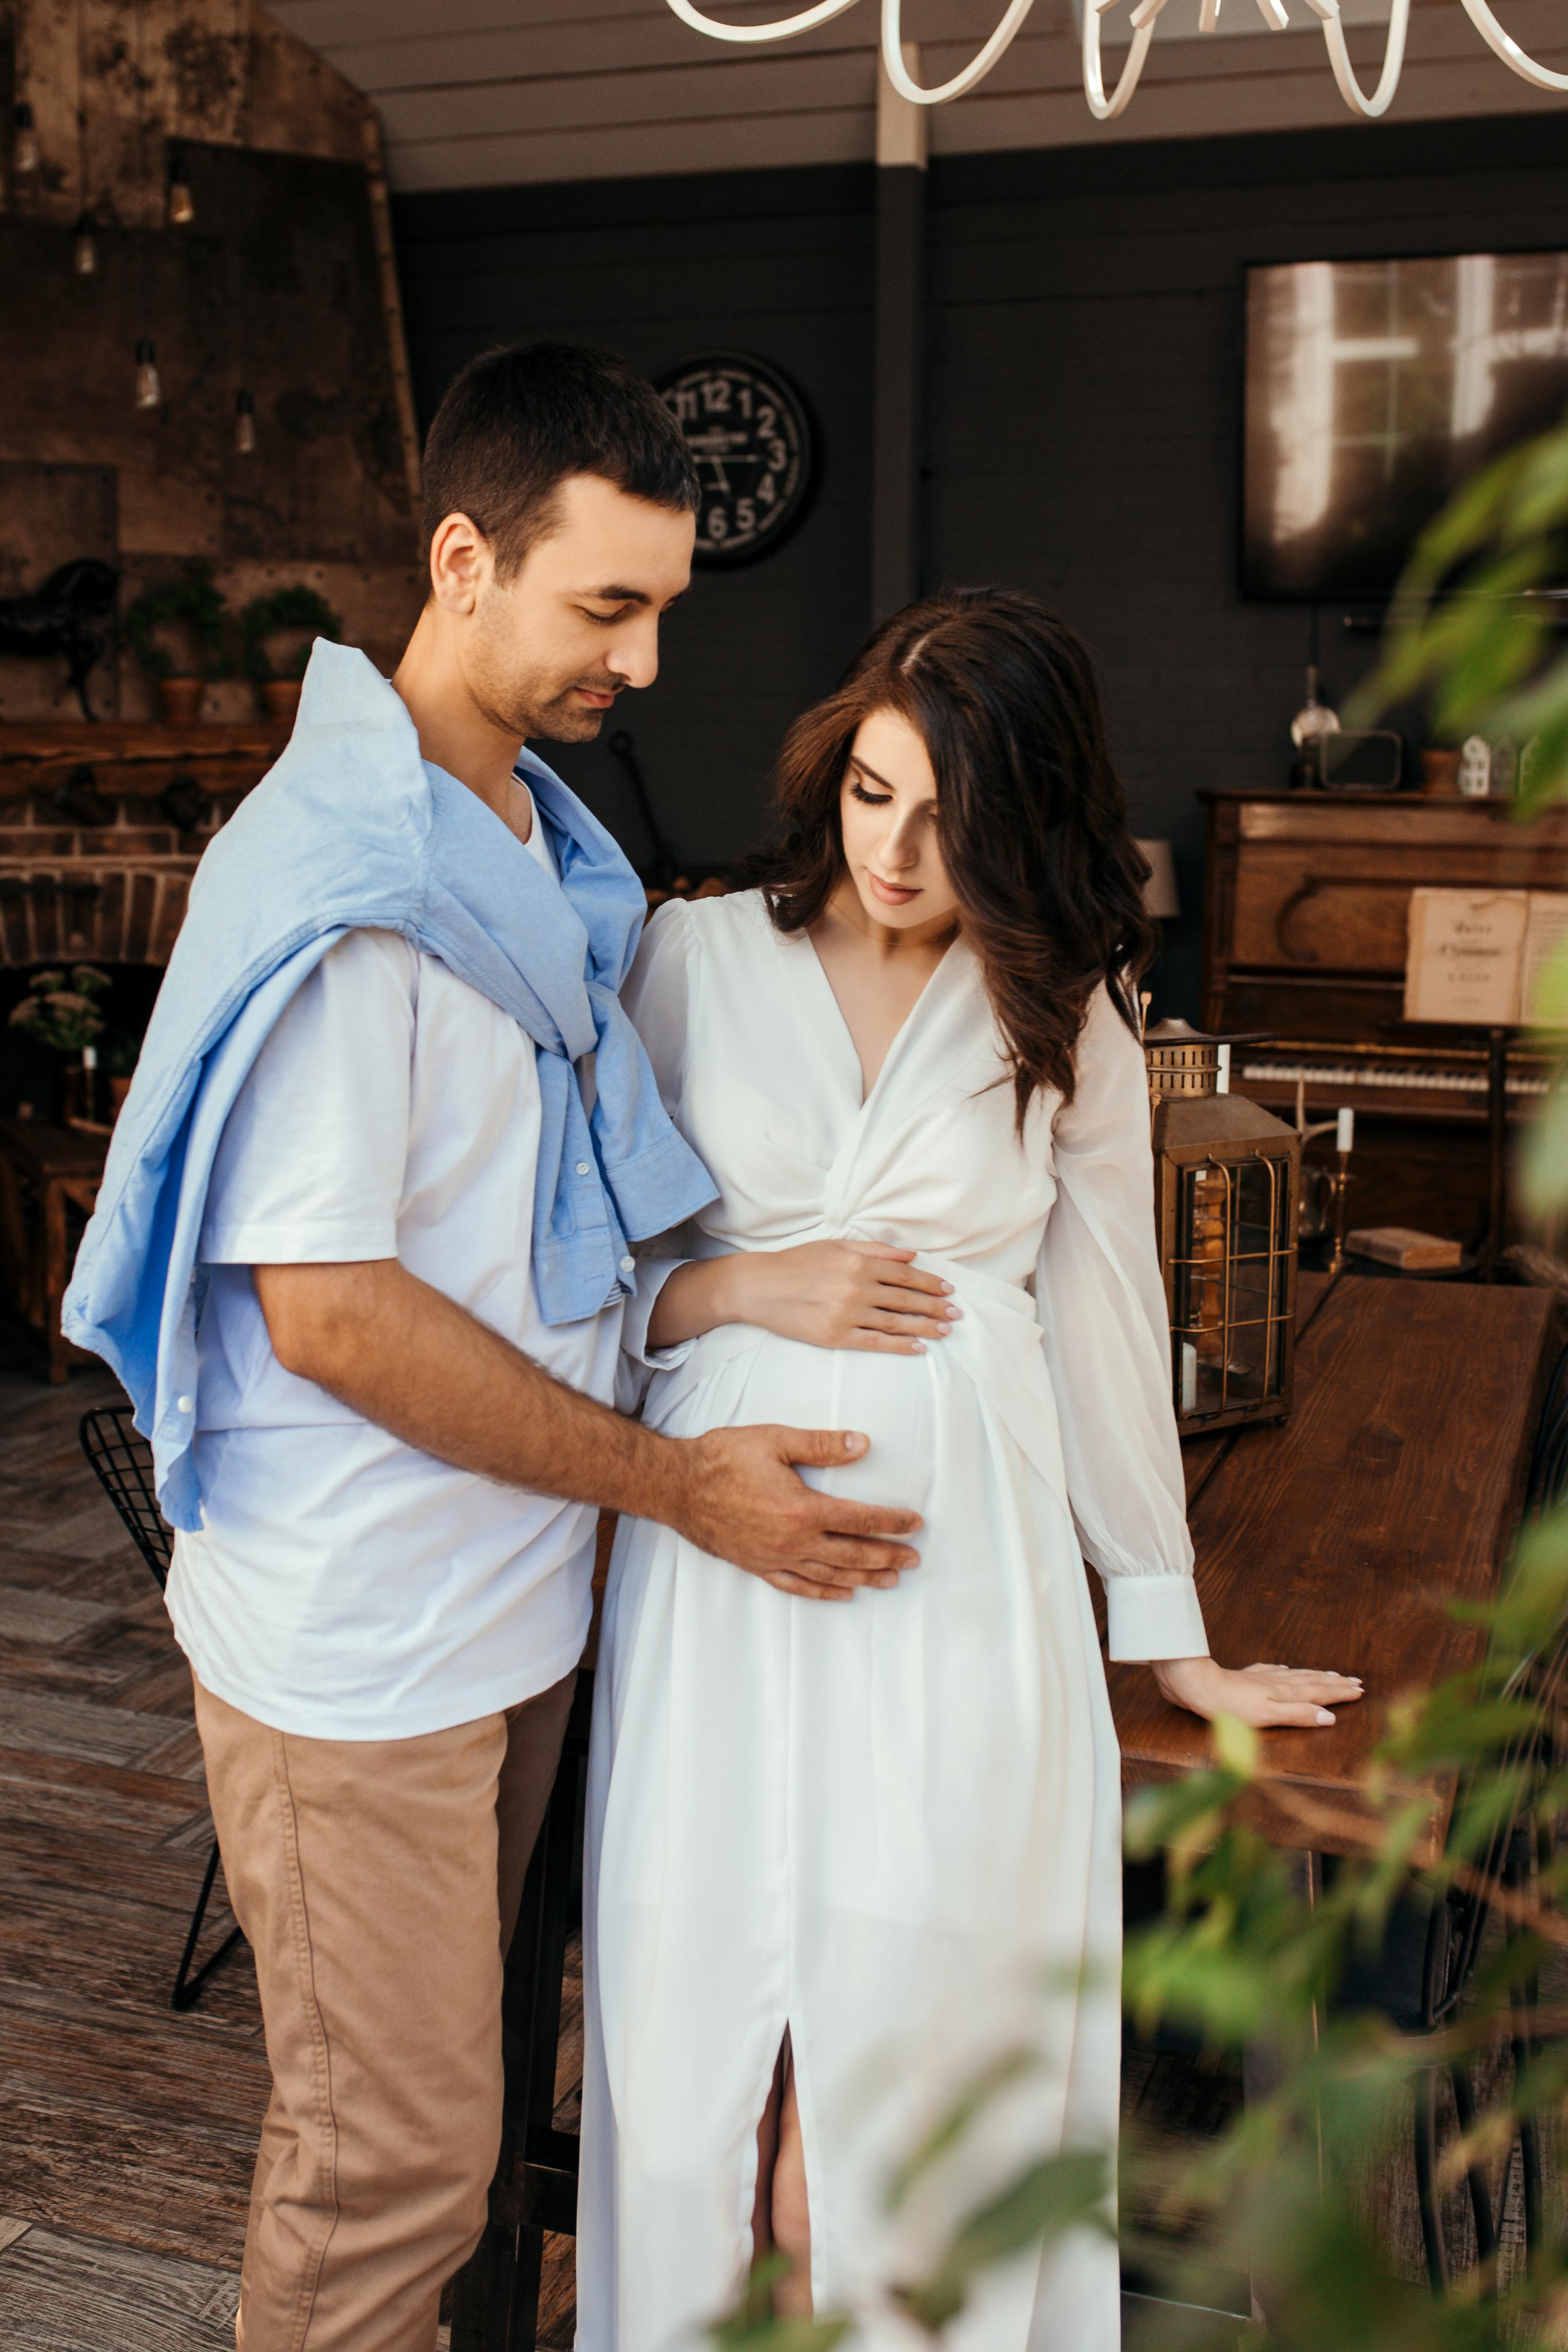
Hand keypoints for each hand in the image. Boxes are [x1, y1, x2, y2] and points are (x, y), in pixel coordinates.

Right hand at [670, 1424, 922, 1601]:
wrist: (678, 1486)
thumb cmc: (723, 1458)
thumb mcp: (775, 1440)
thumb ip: (821, 1444)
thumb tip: (862, 1444)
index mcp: (802, 1509)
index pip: (860, 1519)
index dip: (891, 1522)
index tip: (915, 1522)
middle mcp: (793, 1541)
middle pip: (852, 1554)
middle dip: (887, 1556)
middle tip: (914, 1558)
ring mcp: (775, 1558)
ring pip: (830, 1575)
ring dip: (864, 1578)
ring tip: (890, 1579)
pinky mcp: (757, 1566)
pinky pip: (797, 1586)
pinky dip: (823, 1593)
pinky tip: (842, 1594)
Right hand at [732, 1241, 960, 1353]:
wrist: (759, 1287)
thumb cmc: (797, 1263)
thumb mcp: (836, 1246)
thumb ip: (876, 1251)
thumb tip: (911, 1254)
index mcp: (858, 1264)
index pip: (905, 1275)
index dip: (930, 1282)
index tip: (948, 1289)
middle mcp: (856, 1289)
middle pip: (906, 1300)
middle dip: (935, 1307)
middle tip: (957, 1314)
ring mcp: (847, 1315)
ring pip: (896, 1323)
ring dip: (926, 1327)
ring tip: (946, 1331)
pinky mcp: (835, 1337)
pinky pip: (875, 1343)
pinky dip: (900, 1346)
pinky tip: (919, 1347)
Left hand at [1153, 1656, 1364, 1728]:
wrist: (1196, 1685)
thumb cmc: (1230, 1706)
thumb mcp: (1267, 1716)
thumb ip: (1298, 1715)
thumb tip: (1329, 1717)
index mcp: (1285, 1693)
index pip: (1319, 1692)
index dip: (1339, 1692)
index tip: (1360, 1690)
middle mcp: (1277, 1683)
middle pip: (1312, 1681)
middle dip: (1334, 1682)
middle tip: (1355, 1681)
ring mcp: (1261, 1678)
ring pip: (1295, 1676)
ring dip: (1315, 1676)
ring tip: (1330, 1674)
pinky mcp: (1244, 1678)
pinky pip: (1272, 1672)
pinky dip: (1284, 1671)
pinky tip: (1284, 1669)